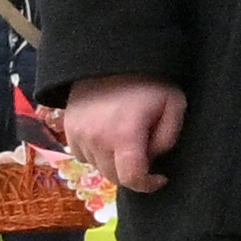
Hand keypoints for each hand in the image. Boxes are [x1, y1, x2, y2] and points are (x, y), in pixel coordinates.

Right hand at [58, 79, 184, 186]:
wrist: (112, 57)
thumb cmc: (148, 81)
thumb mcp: (174, 105)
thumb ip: (168, 137)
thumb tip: (153, 158)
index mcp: (123, 136)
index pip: (130, 178)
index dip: (148, 184)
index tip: (160, 177)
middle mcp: (96, 140)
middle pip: (113, 177)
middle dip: (132, 174)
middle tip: (146, 156)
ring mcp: (78, 135)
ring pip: (97, 167)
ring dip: (113, 164)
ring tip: (127, 144)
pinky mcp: (67, 128)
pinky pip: (81, 155)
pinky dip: (96, 154)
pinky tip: (109, 138)